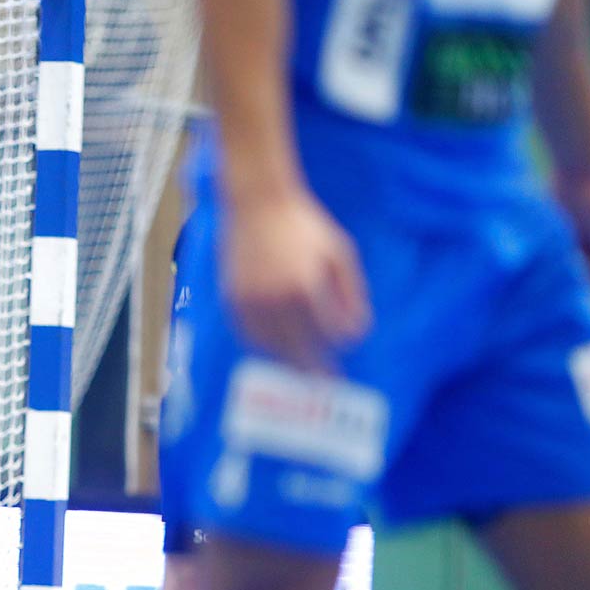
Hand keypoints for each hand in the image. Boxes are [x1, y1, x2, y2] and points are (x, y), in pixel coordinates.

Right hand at [222, 190, 370, 370]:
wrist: (255, 202)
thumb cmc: (303, 225)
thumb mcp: (340, 252)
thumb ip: (351, 293)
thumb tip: (356, 333)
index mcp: (307, 288)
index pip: (333, 334)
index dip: (343, 338)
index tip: (347, 342)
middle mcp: (276, 300)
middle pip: (301, 353)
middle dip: (317, 371)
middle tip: (326, 386)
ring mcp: (251, 303)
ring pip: (273, 348)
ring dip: (289, 358)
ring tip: (300, 365)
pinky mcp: (233, 301)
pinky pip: (250, 336)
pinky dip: (264, 345)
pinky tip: (276, 346)